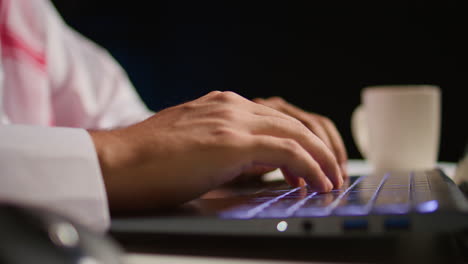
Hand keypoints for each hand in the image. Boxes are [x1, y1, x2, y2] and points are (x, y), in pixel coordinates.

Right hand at [89, 91, 342, 211]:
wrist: (116, 163)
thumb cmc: (146, 162)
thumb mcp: (192, 145)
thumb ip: (221, 146)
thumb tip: (248, 164)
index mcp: (221, 105)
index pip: (275, 118)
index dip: (299, 142)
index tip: (308, 167)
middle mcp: (230, 106)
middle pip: (292, 121)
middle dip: (318, 149)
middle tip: (329, 174)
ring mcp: (232, 120)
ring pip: (297, 133)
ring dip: (320, 159)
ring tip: (330, 182)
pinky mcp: (232, 142)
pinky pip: (289, 151)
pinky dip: (310, 167)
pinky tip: (316, 184)